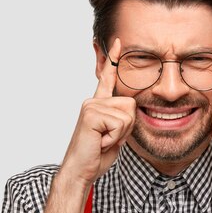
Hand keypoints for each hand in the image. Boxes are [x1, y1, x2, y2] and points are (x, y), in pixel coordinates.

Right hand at [59, 38, 135, 185]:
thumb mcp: (115, 135)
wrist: (80, 171)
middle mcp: (93, 101)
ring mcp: (91, 106)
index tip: (118, 41)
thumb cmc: (96, 156)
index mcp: (99, 105)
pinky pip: (119, 123)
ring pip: (127, 114)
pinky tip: (100, 142)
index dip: (113, 60)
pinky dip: (114, 138)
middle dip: (127, 126)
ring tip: (103, 141)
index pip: (107, 79)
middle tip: (109, 139)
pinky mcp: (91, 114)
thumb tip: (131, 109)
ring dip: (120, 134)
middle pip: (131, 104)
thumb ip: (122, 120)